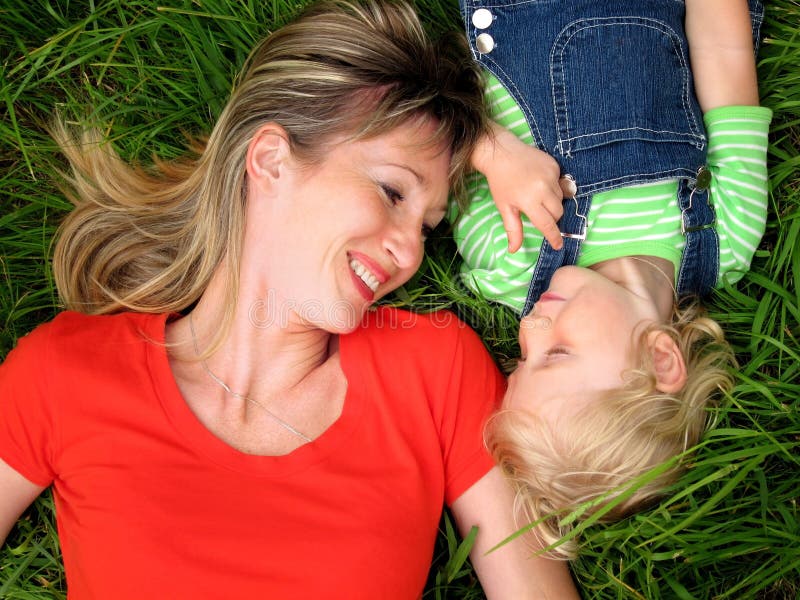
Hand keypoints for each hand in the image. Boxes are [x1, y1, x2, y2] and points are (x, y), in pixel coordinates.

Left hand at [471, 122, 563, 252]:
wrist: (501, 153)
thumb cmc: (500, 182)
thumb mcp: (505, 208)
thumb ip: (513, 229)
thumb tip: (513, 250)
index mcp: (530, 201)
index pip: (547, 224)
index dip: (554, 236)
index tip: (558, 245)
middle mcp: (543, 188)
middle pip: (558, 212)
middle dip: (552, 217)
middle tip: (538, 212)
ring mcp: (551, 175)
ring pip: (561, 198)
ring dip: (552, 202)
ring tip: (536, 195)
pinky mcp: (555, 166)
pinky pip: (560, 183)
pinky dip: (553, 187)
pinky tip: (539, 182)